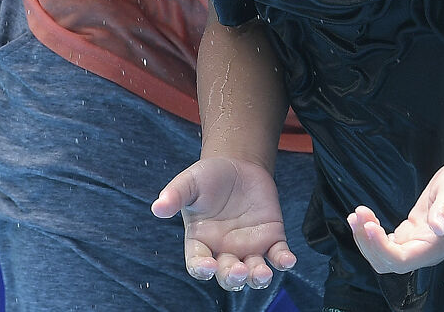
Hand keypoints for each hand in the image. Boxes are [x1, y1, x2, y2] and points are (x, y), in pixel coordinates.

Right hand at [152, 156, 296, 290]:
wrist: (239, 165)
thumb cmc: (209, 176)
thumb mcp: (190, 181)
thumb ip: (175, 194)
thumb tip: (157, 208)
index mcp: (201, 241)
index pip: (198, 264)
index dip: (202, 269)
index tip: (208, 266)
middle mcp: (225, 251)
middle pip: (228, 276)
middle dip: (233, 277)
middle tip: (239, 271)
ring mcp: (249, 247)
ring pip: (254, 272)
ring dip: (258, 278)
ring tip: (261, 273)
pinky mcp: (271, 239)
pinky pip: (278, 256)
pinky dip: (283, 262)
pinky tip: (287, 260)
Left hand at [346, 150, 443, 276]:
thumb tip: (438, 227)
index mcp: (436, 247)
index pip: (400, 260)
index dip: (380, 247)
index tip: (368, 224)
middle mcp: (426, 251)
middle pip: (387, 262)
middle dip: (368, 242)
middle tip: (358, 214)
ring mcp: (418, 242)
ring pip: (385, 254)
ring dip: (366, 238)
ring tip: (357, 213)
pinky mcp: (412, 231)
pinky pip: (387, 242)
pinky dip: (372, 233)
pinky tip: (365, 216)